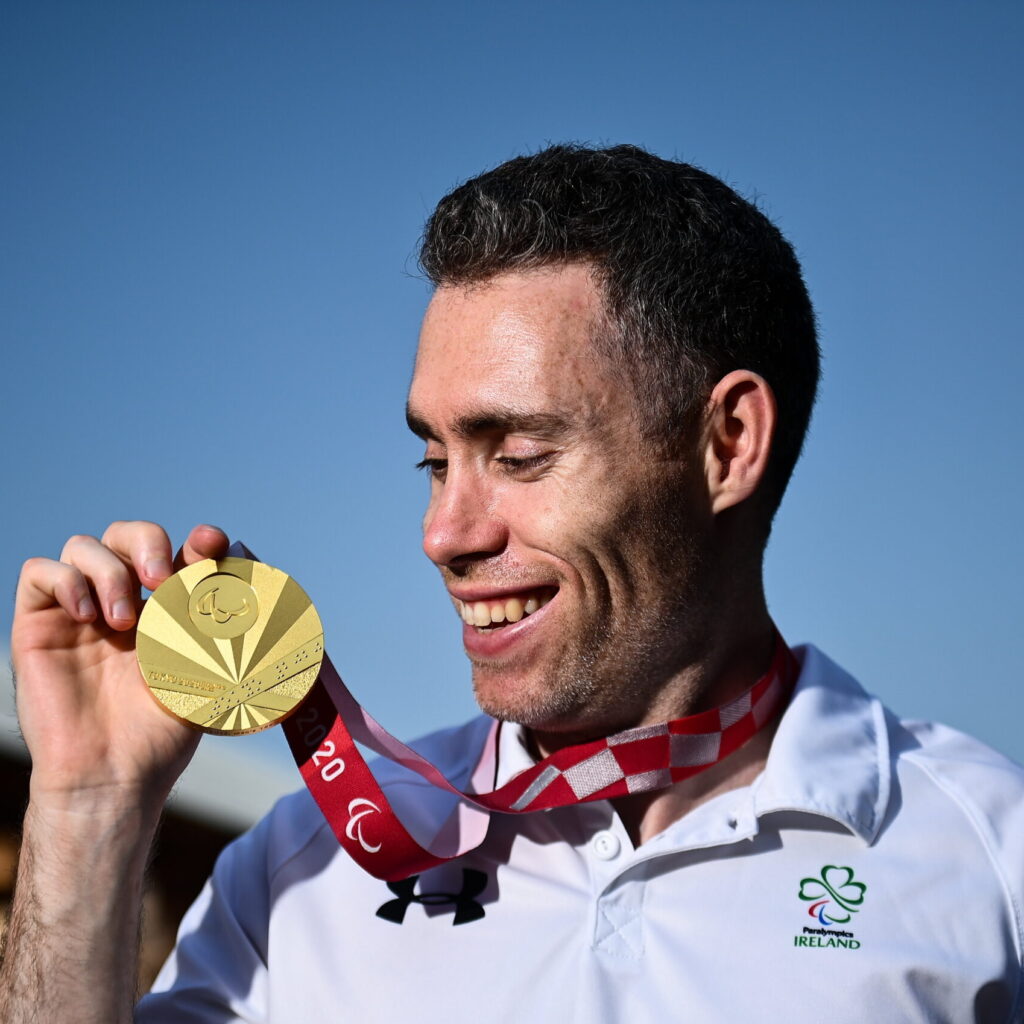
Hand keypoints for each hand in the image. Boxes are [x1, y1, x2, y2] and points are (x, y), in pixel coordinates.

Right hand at [11, 522, 229, 812]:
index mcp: (166, 609)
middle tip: (162, 581)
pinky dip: (66, 579)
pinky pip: (39, 572)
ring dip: (109, 570)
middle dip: (148, 543)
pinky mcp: (40, 627)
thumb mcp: (205, 666)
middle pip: (127, 535)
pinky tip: (88, 616)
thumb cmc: (163, 729)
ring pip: (84, 547)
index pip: (179, 552)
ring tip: (122, 621)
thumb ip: (217, 613)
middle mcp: (122, 604)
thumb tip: (235, 555)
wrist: (115, 773)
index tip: (212, 544)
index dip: (196, 540)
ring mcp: (79, 613)